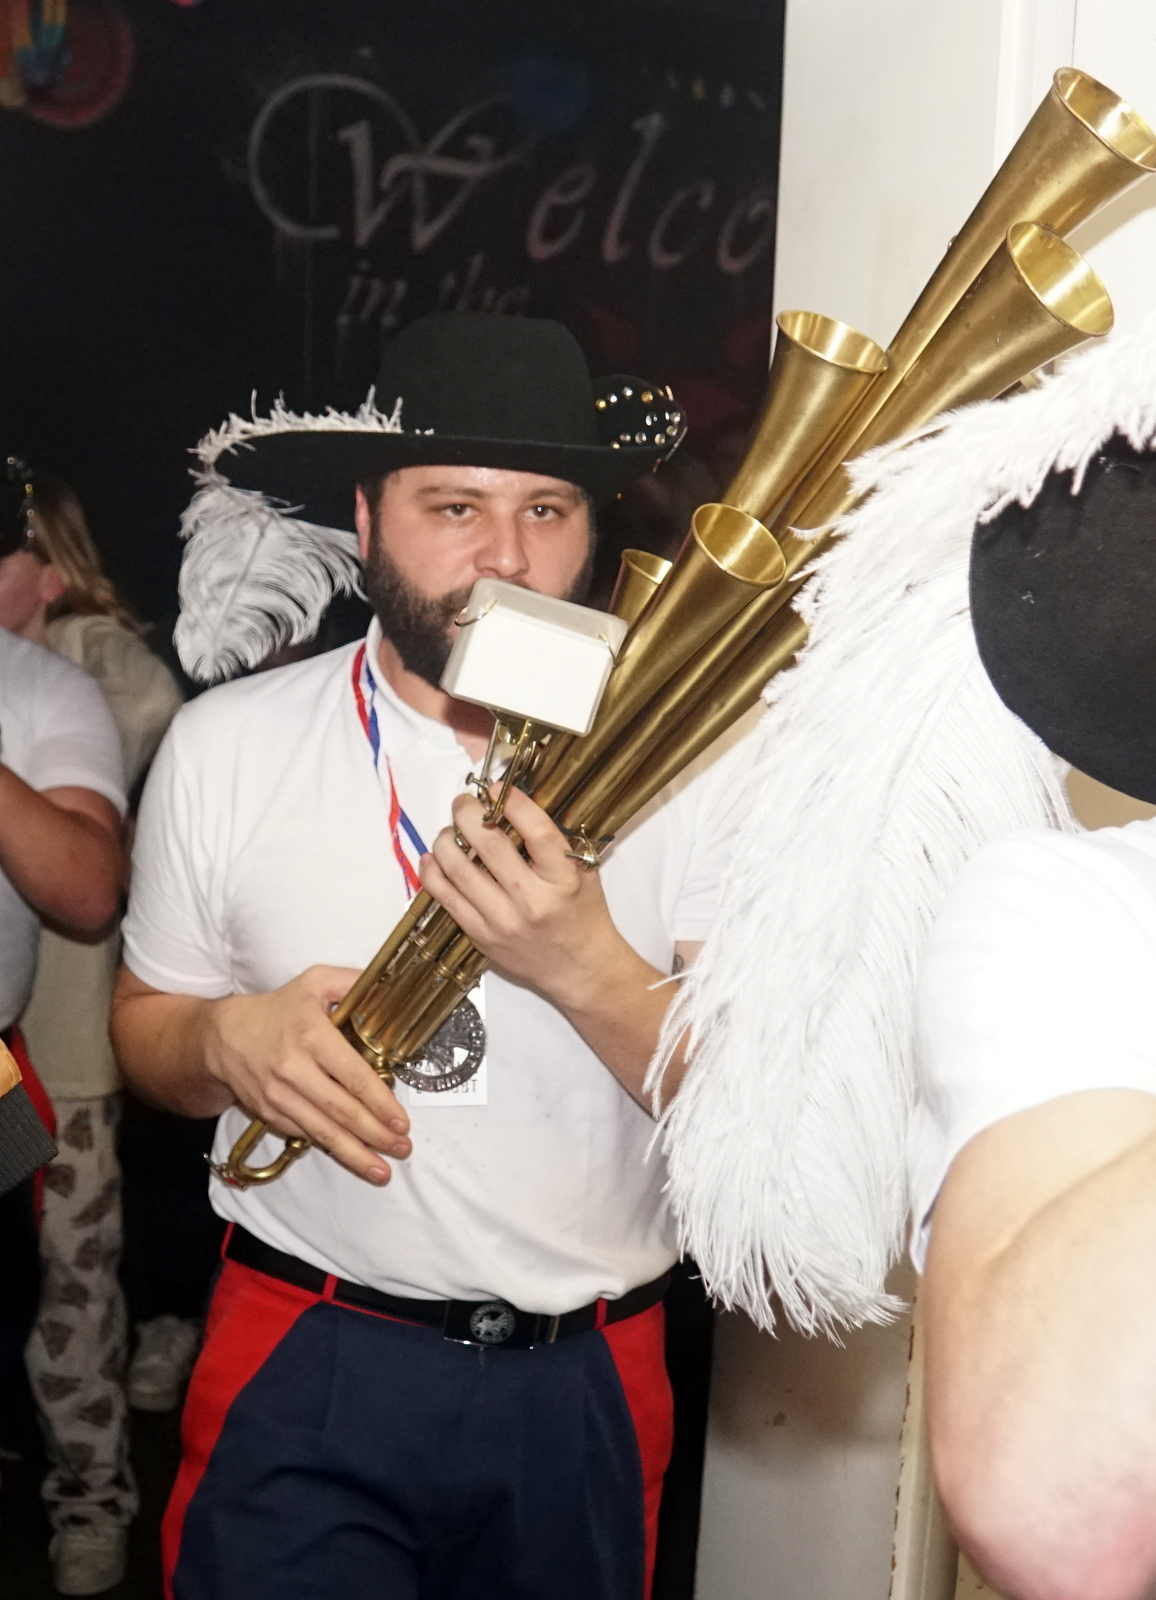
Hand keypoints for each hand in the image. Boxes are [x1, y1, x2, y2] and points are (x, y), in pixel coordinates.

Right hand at [203, 965, 411, 1184]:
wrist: (222, 1036)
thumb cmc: (277, 1009)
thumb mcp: (315, 982)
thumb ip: (353, 981)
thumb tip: (392, 984)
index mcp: (312, 1036)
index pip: (353, 1076)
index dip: (380, 1103)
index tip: (401, 1121)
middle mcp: (294, 1069)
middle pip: (341, 1110)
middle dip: (375, 1134)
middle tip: (402, 1148)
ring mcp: (279, 1096)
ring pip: (322, 1132)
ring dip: (355, 1154)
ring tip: (382, 1170)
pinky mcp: (269, 1113)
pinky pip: (304, 1135)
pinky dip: (328, 1148)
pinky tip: (351, 1156)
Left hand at [420, 787, 627, 1009]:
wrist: (579, 968)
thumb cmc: (583, 913)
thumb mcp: (583, 872)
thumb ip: (553, 841)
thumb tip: (512, 802)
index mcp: (564, 880)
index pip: (536, 831)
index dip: (512, 802)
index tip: (495, 788)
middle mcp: (532, 901)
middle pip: (490, 846)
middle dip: (468, 815)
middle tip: (462, 803)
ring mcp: (503, 922)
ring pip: (459, 871)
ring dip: (446, 841)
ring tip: (449, 831)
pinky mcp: (481, 937)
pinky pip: (446, 900)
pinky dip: (433, 873)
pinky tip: (433, 858)